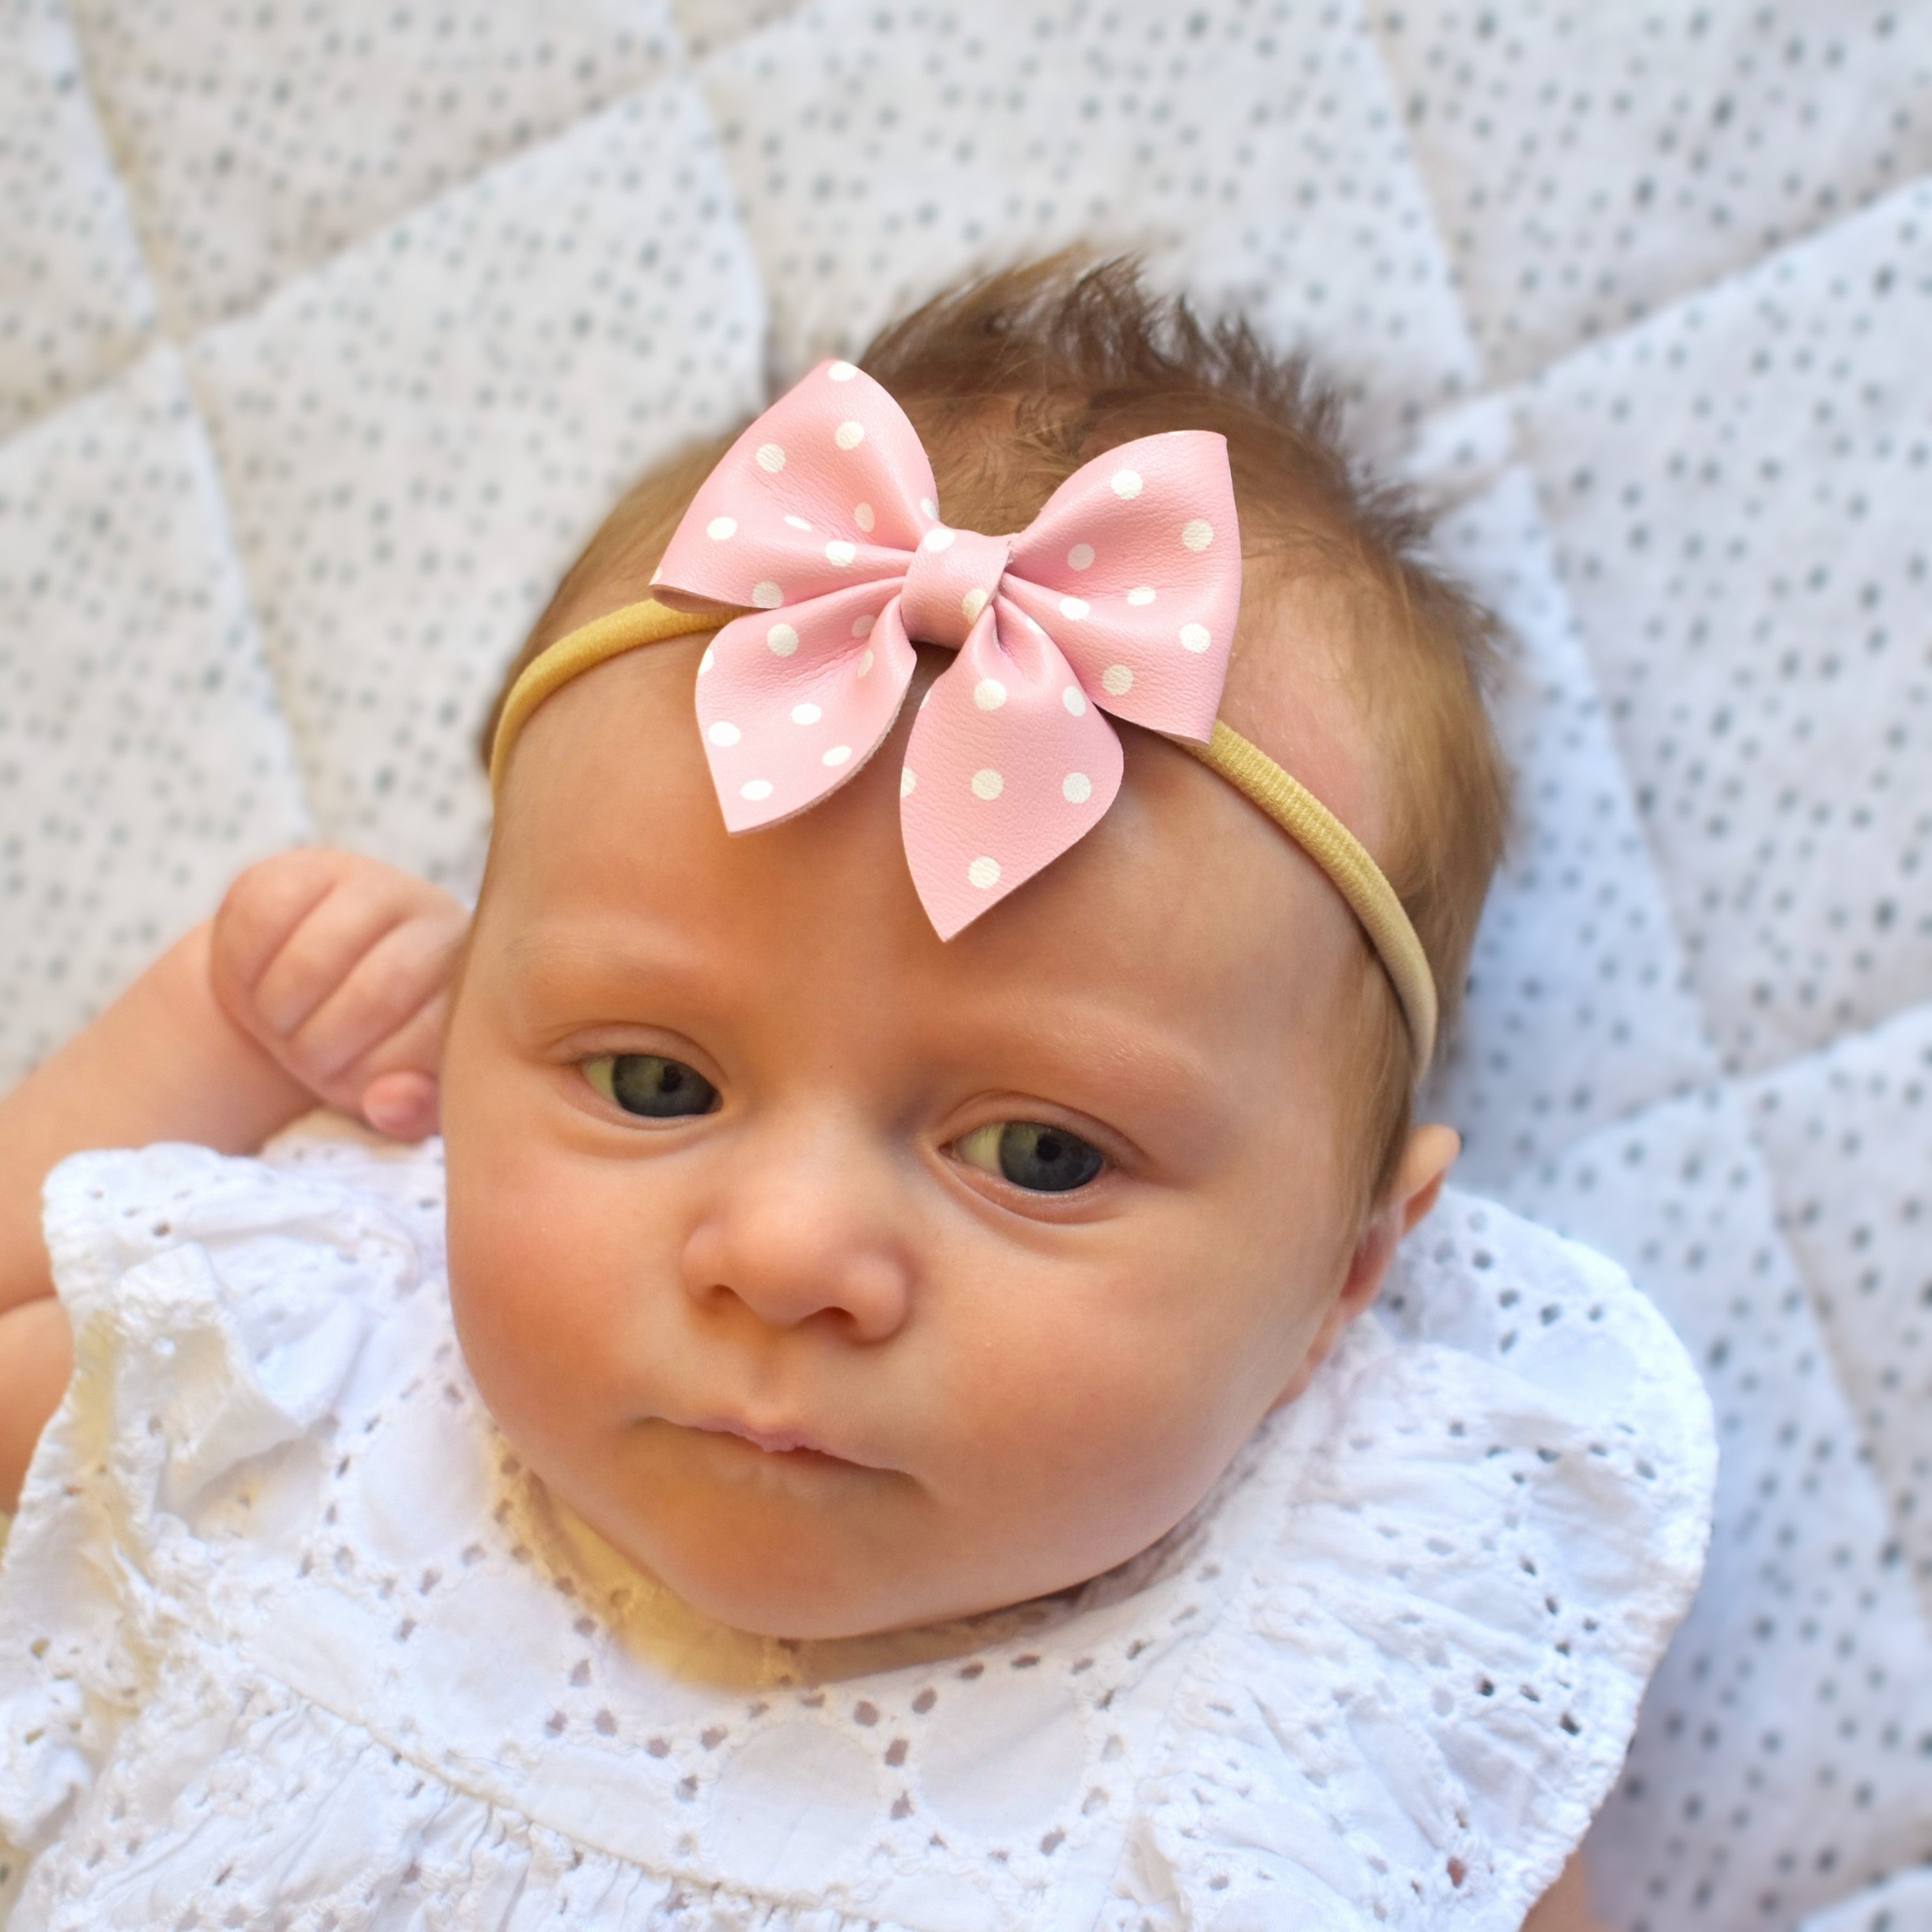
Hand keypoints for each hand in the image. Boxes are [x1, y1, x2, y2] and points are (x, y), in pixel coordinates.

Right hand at [209, 849, 467, 1139]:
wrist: (300, 992)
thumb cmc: (364, 1048)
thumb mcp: (393, 1089)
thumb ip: (409, 1110)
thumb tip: (389, 1104)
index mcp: (470, 983)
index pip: (430, 1036)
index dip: (371, 1074)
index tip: (346, 1081)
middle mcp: (435, 922)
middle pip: (374, 994)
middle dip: (320, 1046)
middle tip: (303, 1056)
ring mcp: (375, 885)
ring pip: (312, 959)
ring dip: (278, 1010)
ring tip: (282, 1020)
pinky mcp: (306, 866)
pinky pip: (260, 917)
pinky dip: (243, 966)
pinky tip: (257, 976)